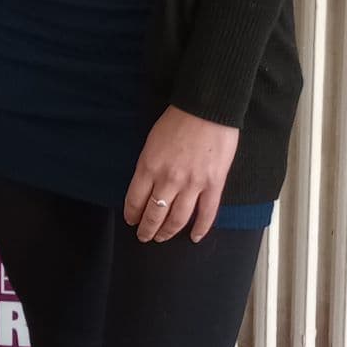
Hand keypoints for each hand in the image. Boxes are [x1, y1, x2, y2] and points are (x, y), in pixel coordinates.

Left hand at [124, 105, 239, 243]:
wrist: (207, 109)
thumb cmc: (178, 120)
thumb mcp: (151, 141)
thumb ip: (149, 165)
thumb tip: (147, 186)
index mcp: (149, 166)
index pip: (135, 200)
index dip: (132, 214)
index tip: (132, 221)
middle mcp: (168, 179)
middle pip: (155, 213)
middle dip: (147, 229)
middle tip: (144, 236)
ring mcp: (192, 184)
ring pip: (178, 219)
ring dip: (168, 232)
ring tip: (162, 238)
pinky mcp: (214, 184)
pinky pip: (207, 213)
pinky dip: (201, 228)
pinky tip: (194, 237)